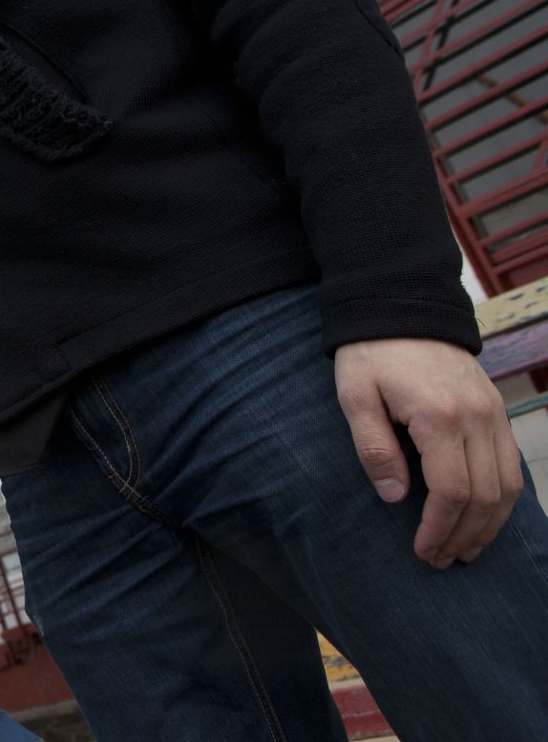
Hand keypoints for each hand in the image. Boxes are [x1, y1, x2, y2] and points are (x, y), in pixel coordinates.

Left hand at [334, 337, 523, 567]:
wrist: (403, 307)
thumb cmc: (371, 354)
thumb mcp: (354, 395)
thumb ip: (373, 447)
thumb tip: (395, 497)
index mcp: (439, 416)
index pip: (452, 491)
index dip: (439, 528)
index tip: (422, 551)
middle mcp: (477, 417)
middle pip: (485, 496)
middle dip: (464, 536)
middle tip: (441, 560)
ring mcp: (494, 413)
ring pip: (508, 485)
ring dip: (489, 524)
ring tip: (464, 550)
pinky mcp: (497, 409)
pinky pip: (512, 465)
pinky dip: (503, 498)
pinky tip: (483, 517)